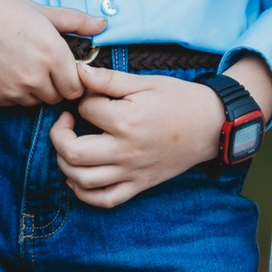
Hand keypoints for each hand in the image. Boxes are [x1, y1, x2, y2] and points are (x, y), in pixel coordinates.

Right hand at [0, 0, 99, 107]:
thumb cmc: (1, 9)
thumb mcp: (42, 11)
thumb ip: (76, 22)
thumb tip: (103, 24)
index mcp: (52, 54)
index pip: (76, 87)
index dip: (73, 79)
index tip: (64, 70)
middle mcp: (36, 76)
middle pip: (57, 97)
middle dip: (54, 85)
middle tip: (42, 66)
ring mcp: (14, 90)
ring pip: (35, 102)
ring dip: (34, 90)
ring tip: (22, 66)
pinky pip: (14, 103)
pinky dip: (14, 93)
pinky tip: (5, 71)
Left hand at [47, 66, 228, 208]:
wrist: (212, 125)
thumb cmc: (179, 100)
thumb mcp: (145, 83)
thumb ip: (108, 79)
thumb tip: (77, 71)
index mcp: (127, 121)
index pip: (85, 110)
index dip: (82, 98)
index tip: (90, 95)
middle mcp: (126, 150)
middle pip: (72, 153)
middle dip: (59, 135)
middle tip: (67, 121)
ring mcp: (131, 172)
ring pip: (81, 180)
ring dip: (65, 164)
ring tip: (70, 146)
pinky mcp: (138, 185)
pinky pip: (104, 200)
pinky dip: (83, 193)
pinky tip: (78, 177)